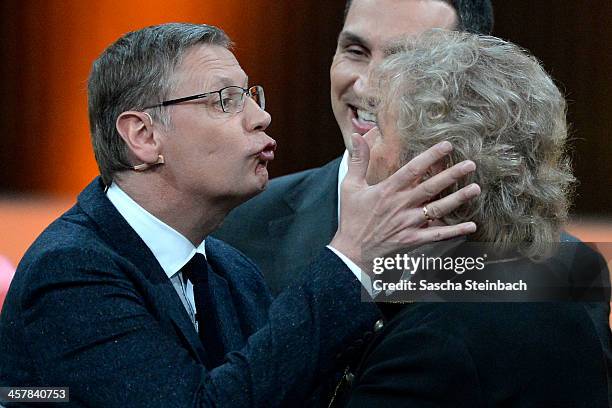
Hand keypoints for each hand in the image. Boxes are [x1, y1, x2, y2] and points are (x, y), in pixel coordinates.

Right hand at [330, 134, 480, 271]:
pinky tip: (471, 225)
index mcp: (387, 190)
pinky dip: (455, 230)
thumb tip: (358, 136)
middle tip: (471, 165)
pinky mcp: (412, 239)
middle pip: (431, 187)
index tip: (447, 146)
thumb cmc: (352, 218)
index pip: (413, 169)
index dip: (431, 156)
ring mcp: (408, 223)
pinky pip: (437, 235)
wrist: (352, 252)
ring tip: (475, 188)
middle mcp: (401, 205)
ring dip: (458, 199)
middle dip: (452, 175)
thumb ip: (358, 160)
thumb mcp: (350, 186)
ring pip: (438, 209)